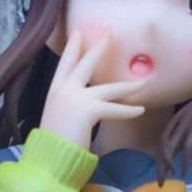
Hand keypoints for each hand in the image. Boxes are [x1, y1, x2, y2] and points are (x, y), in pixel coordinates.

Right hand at [40, 31, 146, 150]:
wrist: (48, 160)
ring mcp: (75, 98)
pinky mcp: (87, 110)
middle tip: (112, 32)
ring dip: (127, 86)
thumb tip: (81, 108)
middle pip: (86, 63)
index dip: (72, 48)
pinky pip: (113, 109)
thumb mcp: (57, 120)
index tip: (78, 33)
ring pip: (107, 88)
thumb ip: (68, 109)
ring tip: (142, 84)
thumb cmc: (52, 146)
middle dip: (100, 47)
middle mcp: (63, 90)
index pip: (64, 64)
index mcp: (54, 92)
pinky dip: (127, 111)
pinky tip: (140, 110)